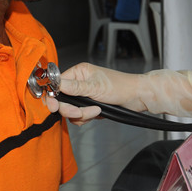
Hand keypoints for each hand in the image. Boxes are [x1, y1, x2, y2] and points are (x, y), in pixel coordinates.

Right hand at [56, 63, 191, 120]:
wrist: (137, 97)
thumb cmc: (121, 86)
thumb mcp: (96, 87)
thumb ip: (74, 87)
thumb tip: (56, 85)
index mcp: (79, 72)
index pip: (57, 84)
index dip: (54, 97)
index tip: (54, 106)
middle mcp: (79, 82)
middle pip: (62, 100)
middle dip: (71, 109)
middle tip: (78, 112)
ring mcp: (84, 95)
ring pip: (71, 110)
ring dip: (82, 114)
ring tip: (96, 111)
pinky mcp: (89, 105)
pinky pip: (79, 116)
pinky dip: (86, 118)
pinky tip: (98, 113)